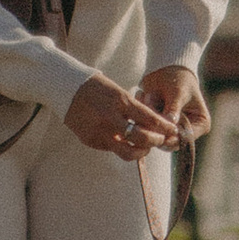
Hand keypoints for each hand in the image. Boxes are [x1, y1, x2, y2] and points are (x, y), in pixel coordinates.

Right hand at [67, 72, 181, 158]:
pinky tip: (123, 140)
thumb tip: (153, 125)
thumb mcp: (118, 91)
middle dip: (155, 142)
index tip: (172, 130)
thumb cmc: (96, 87)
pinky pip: (111, 149)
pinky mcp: (90, 140)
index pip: (149, 119)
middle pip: (141, 139)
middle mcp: (110, 118)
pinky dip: (120, 146)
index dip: (164, 127)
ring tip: (144, 147)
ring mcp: (99, 132)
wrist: (65, 88)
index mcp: (120, 101)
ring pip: (127, 152)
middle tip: (160, 140)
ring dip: (140, 152)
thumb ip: (133, 108)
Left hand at [139, 64, 209, 141]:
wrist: (166, 69)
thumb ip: (174, 109)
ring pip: (157, 135)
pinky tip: (143, 95)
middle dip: (157, 124)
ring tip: (147, 94)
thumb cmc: (178, 78)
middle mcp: (188, 131)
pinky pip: (148, 128)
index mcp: (201, 124)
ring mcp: (173, 130)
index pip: (186, 138)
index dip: (171, 137)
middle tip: (149, 101)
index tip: (157, 128)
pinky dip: (143, 113)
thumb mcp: (178, 92)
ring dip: (148, 117)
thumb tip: (169, 124)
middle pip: (170, 140)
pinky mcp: (160, 127)